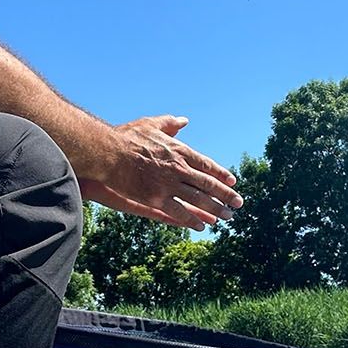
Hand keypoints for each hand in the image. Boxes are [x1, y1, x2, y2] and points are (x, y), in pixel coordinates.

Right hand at [82, 115, 241, 230]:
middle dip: (225, 195)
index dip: (220, 174)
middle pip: (208, 184)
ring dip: (215, 209)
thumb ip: (169, 123)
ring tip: (227, 217)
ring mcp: (168, 185)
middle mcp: (178, 168)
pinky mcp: (156, 199)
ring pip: (198, 200)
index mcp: (178, 151)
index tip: (232, 182)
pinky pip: (179, 212)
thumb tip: (184, 120)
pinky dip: (192, 220)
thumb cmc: (126, 137)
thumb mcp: (150, 124)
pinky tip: (201, 226)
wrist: (108, 152)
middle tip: (238, 204)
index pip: (206, 164)